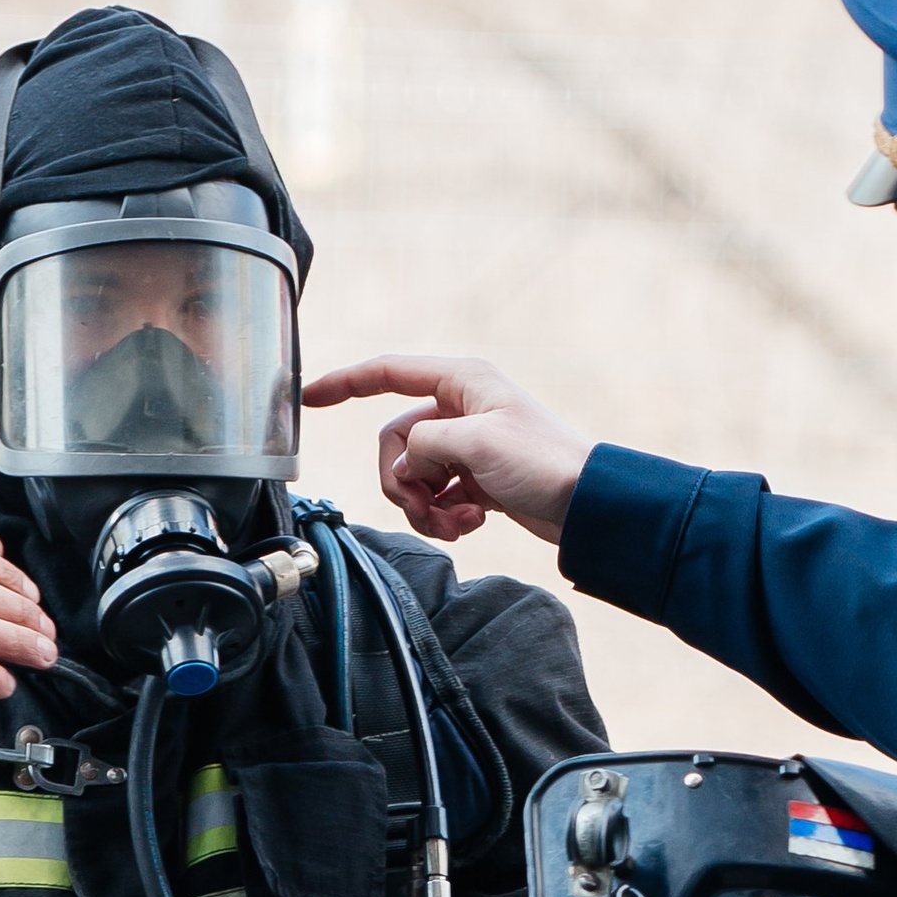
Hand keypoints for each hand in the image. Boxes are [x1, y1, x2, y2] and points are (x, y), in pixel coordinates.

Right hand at [303, 353, 589, 545]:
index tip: (309, 398)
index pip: (387, 373)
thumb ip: (423, 444)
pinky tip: (470, 523)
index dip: (344, 383)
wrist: (587, 505)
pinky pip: (435, 497)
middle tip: (426, 506)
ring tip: (456, 522)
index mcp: (460, 382)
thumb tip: (407, 466)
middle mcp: (460, 408)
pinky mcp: (475, 479)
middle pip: (395, 442)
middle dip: (403, 481)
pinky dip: (445, 515)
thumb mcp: (476, 444)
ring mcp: (466, 446)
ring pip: (413, 475)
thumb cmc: (543, 463)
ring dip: (425, 506)